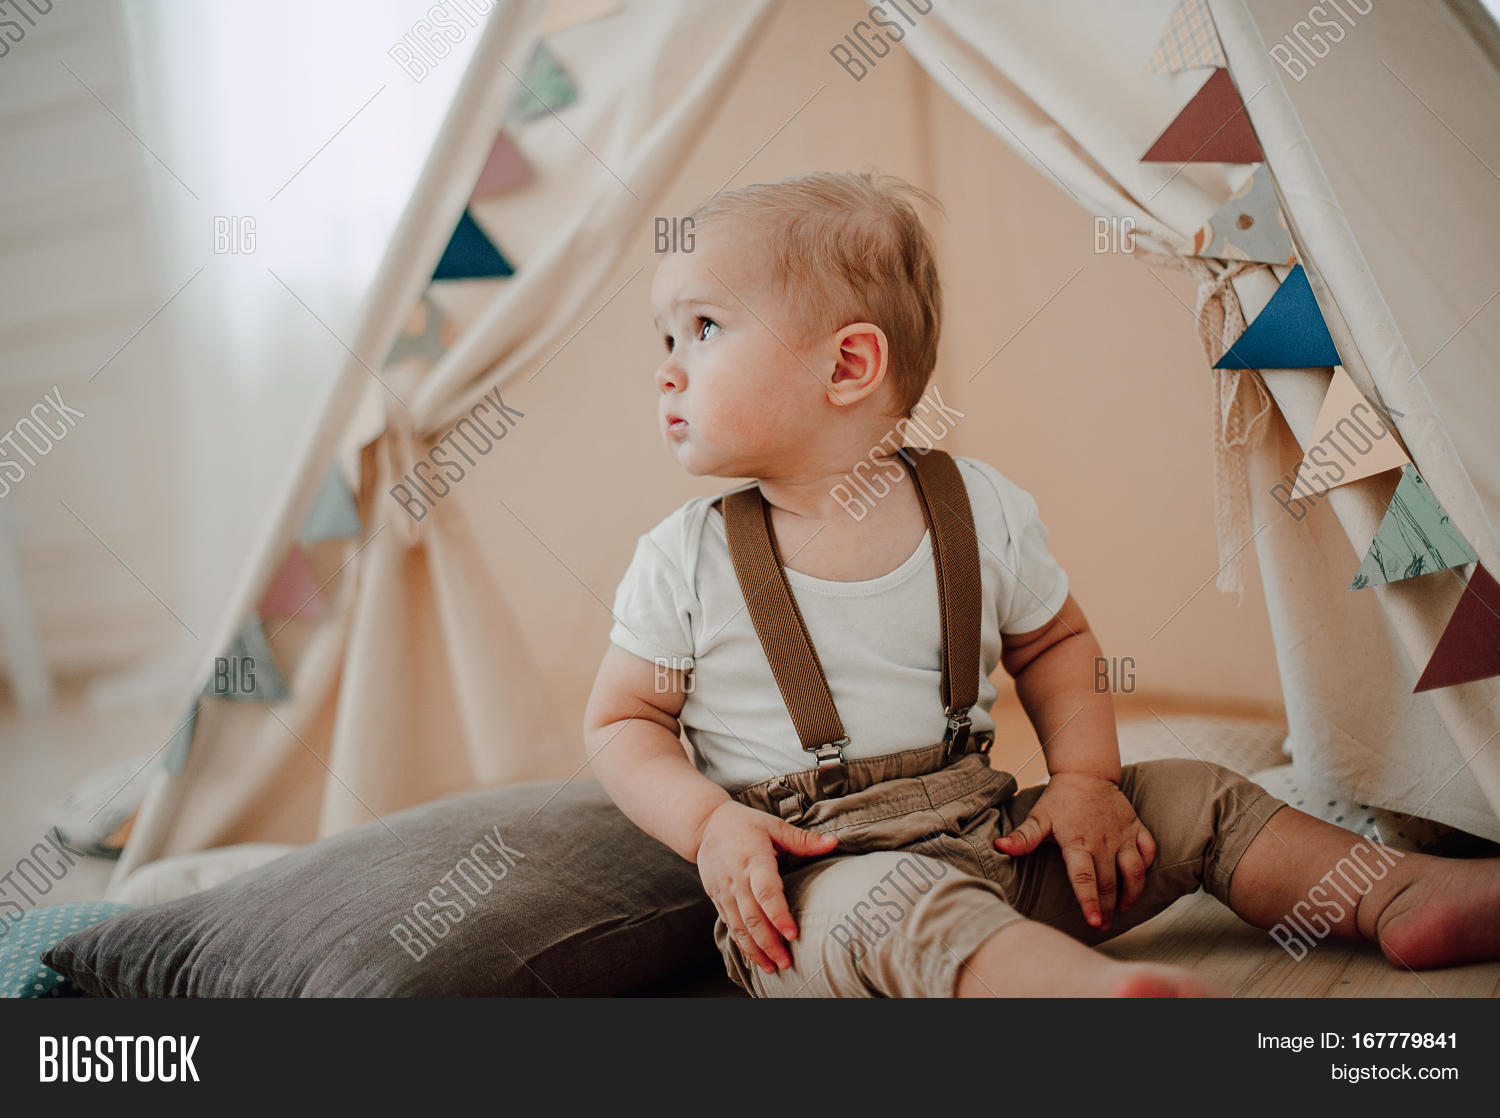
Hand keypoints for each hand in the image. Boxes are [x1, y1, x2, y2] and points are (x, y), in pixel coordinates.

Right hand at [695, 801, 837, 973]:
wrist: (704, 824)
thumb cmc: (744, 824)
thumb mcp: (773, 825)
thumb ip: (803, 839)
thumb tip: (834, 843)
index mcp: (754, 860)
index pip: (766, 892)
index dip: (778, 915)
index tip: (792, 934)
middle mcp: (736, 879)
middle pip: (752, 917)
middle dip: (769, 943)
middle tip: (786, 962)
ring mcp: (724, 891)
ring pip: (739, 927)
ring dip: (755, 949)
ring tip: (772, 967)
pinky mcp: (717, 898)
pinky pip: (730, 925)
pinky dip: (742, 943)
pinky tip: (755, 957)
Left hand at [994, 772, 1155, 929]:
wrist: (1085, 772)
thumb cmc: (1060, 799)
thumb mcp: (1038, 818)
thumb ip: (1023, 837)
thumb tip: (1000, 848)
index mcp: (1077, 842)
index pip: (1084, 878)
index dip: (1090, 901)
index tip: (1094, 922)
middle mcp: (1103, 841)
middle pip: (1109, 881)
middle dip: (1108, 907)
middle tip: (1104, 924)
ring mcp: (1122, 834)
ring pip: (1135, 870)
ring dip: (1131, 892)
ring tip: (1123, 909)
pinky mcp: (1136, 826)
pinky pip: (1149, 850)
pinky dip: (1148, 865)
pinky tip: (1138, 879)